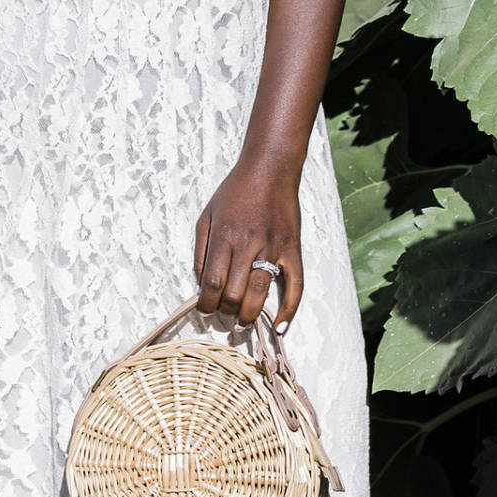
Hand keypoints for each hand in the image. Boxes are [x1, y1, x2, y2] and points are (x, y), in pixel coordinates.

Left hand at [194, 158, 303, 328]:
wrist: (270, 169)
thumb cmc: (235, 192)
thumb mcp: (206, 216)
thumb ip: (200, 251)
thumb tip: (201, 285)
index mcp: (224, 236)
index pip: (211, 283)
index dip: (206, 304)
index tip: (205, 308)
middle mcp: (248, 244)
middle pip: (234, 293)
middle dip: (225, 311)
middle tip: (224, 312)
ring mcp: (273, 248)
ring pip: (259, 293)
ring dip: (249, 315)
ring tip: (242, 321)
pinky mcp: (293, 249)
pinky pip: (295, 285)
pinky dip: (289, 310)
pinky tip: (280, 326)